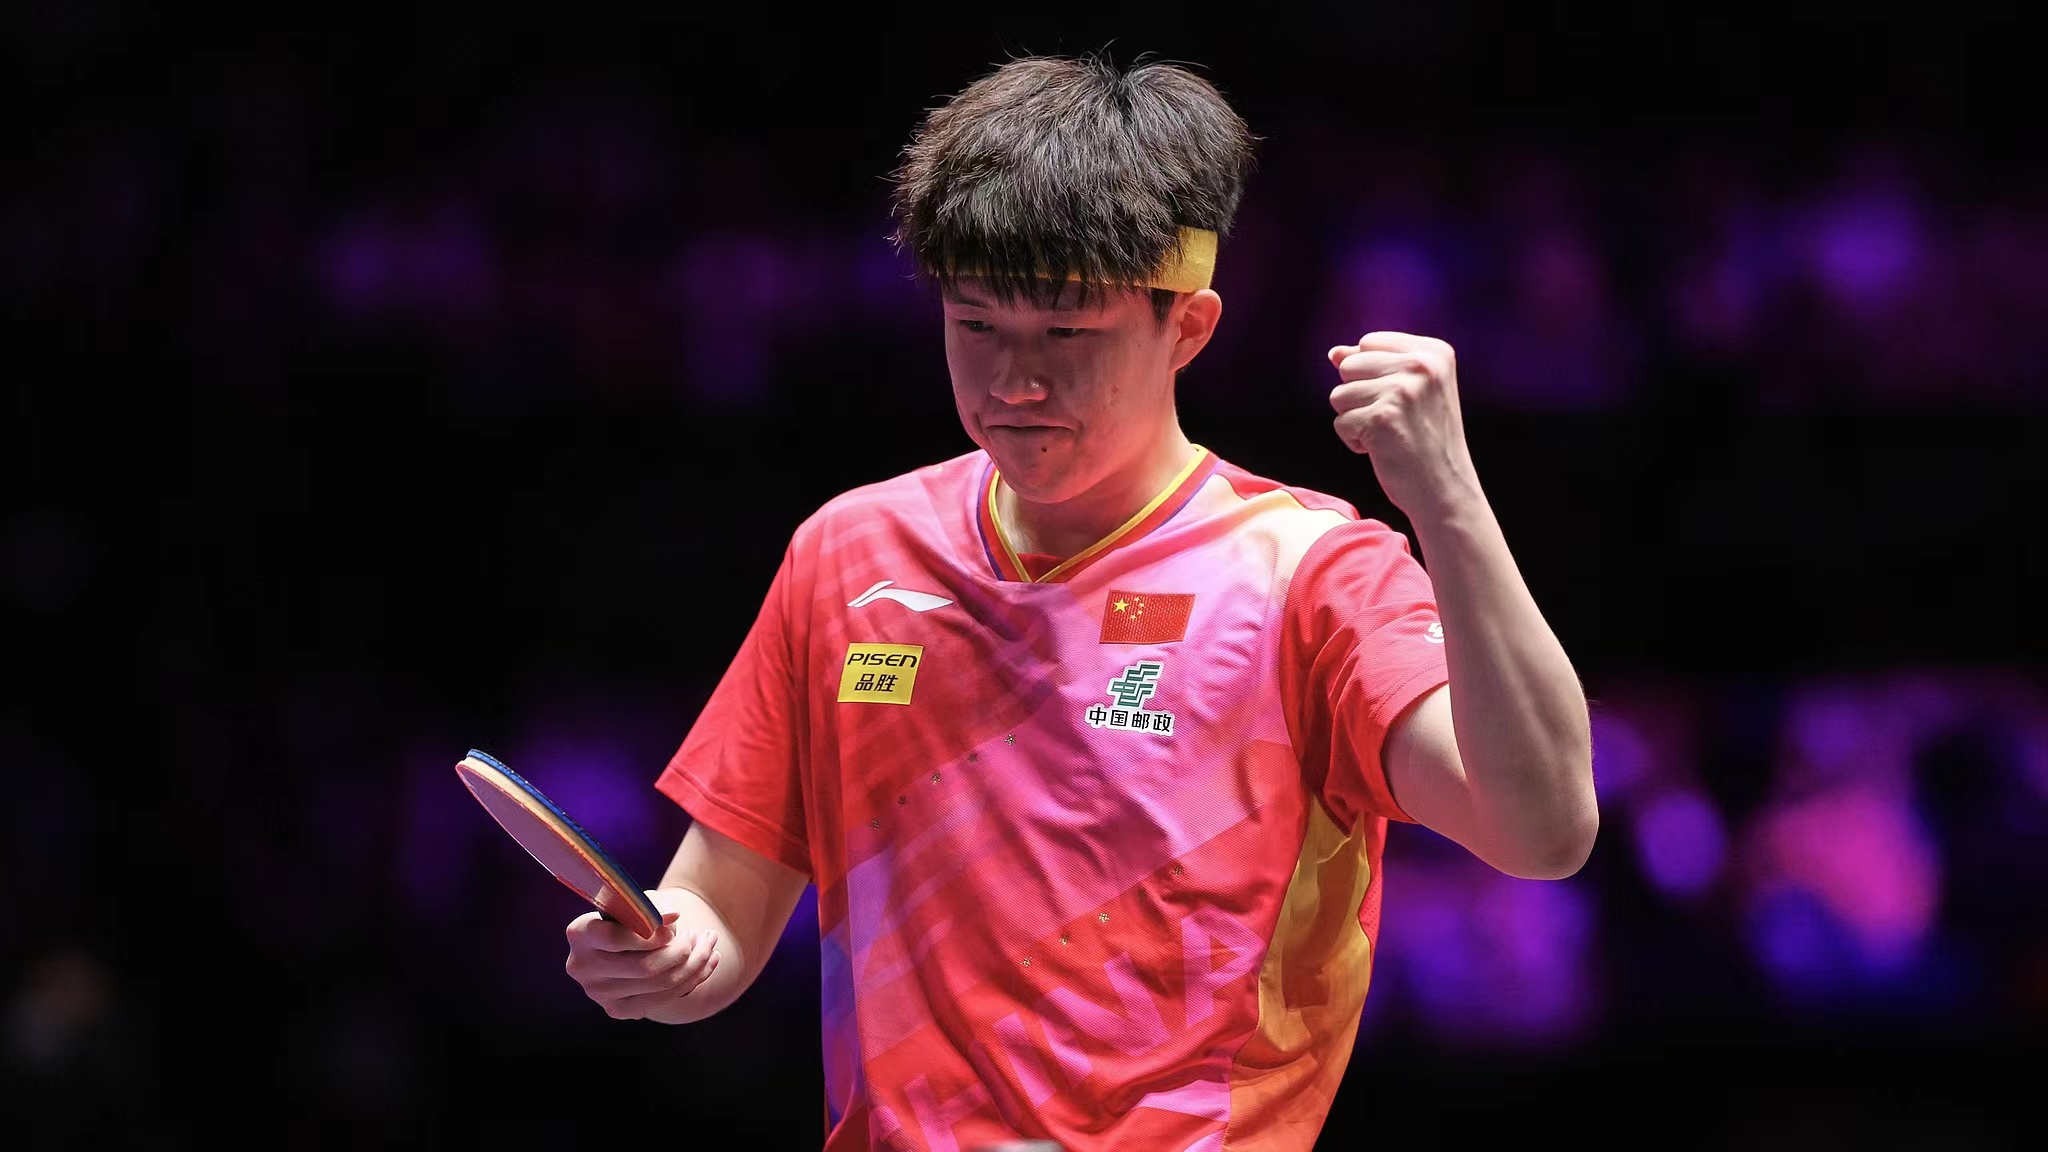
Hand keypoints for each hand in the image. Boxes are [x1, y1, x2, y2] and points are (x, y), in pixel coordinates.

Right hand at [563, 890, 721, 1022]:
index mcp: (579, 933)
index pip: (616, 939)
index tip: (674, 927)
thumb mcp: (637, 902)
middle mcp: (582, 967)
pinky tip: (709, 961)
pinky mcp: (617, 1010)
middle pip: (644, 967)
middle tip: (701, 935)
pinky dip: (693, 979)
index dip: (651, 935)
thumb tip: (672, 917)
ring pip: (660, 984)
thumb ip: (651, 905)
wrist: (624, 944)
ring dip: (695, 963)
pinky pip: (664, 998)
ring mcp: (598, 993)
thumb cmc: (631, 915)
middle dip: (682, 951)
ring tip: (709, 943)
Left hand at [1327, 332, 1481, 520]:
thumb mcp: (1410, 392)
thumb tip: (1334, 353)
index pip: (1368, 342)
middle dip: (1359, 397)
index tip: (1401, 401)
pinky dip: (1354, 442)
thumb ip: (1375, 365)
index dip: (1370, 376)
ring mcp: (1402, 390)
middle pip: (1349, 365)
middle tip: (1393, 420)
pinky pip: (1340, 423)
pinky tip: (1383, 449)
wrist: (1445, 489)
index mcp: (1434, 352)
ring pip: (1339, 395)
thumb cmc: (1425, 440)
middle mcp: (1421, 365)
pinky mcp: (1382, 418)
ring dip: (1355, 420)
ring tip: (1388, 434)